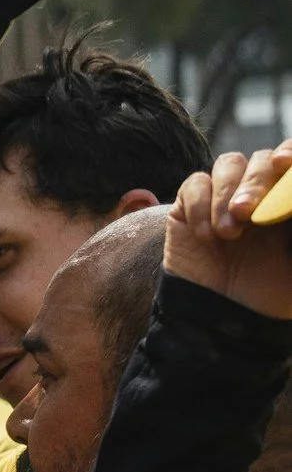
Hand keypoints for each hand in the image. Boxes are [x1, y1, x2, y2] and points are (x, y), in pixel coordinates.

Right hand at [166, 142, 291, 319]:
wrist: (226, 318)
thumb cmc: (271, 295)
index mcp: (288, 202)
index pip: (291, 161)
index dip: (290, 153)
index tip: (286, 165)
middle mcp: (260, 194)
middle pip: (262, 160)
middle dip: (256, 182)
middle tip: (248, 214)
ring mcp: (224, 197)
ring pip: (228, 165)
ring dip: (227, 195)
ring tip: (229, 233)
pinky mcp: (189, 206)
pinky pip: (194, 185)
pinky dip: (200, 207)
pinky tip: (206, 237)